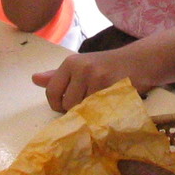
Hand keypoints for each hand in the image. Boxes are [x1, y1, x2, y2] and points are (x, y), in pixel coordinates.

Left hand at [32, 51, 150, 112]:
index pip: (52, 92)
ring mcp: (97, 78)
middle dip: (75, 110)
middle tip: (88, 102)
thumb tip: (34, 79)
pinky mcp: (112, 88)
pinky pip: (98, 111)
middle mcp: (82, 68)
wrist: (139, 61)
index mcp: (70, 63)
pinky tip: (108, 105)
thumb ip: (58, 75)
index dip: (57, 104)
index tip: (67, 105)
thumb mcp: (80, 66)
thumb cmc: (107, 66)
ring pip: (82, 110)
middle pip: (66, 104)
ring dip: (89, 112)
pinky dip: (101, 113)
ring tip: (99, 103)